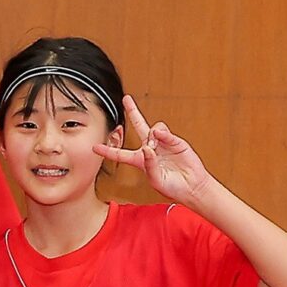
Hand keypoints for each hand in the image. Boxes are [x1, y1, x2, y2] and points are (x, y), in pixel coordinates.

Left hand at [95, 96, 214, 206]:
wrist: (192, 186)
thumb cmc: (172, 187)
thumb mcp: (155, 179)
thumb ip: (149, 164)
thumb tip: (148, 147)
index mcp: (140, 161)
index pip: (120, 154)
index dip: (108, 150)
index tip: (95, 147)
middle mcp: (150, 149)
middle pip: (139, 126)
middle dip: (133, 112)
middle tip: (126, 99)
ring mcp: (162, 143)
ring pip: (152, 128)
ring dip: (151, 135)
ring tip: (155, 147)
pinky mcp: (175, 141)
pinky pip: (164, 132)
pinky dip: (162, 134)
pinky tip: (161, 139)